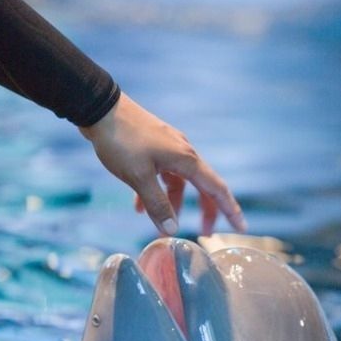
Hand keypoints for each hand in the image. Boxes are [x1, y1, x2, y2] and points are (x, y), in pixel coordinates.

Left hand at [79, 93, 245, 235]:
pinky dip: (155, 191)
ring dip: (173, 203)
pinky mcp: (154, 147)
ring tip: (162, 224)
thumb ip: (158, 205)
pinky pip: (162, 174)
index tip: (241, 227)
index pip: (216, 188)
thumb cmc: (121, 141)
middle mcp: (183, 152)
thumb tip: (173, 229)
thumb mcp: (139, 178)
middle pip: (202, 186)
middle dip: (204, 211)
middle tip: (204, 232)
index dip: (230, 209)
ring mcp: (168, 148)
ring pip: (180, 182)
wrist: (99, 109)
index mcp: (186, 159)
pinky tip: (139, 206)